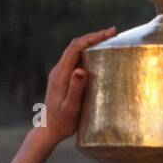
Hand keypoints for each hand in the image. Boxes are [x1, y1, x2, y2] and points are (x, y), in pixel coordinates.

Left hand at [36, 28, 116, 147]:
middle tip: (114, 32)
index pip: (75, 48)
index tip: (109, 33)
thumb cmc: (62, 123)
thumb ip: (76, 89)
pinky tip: (99, 55)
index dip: (92, 38)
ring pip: (75, 51)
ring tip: (109, 40)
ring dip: (91, 43)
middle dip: (94, 36)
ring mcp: (59, 74)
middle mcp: (58, 71)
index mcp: (60, 75)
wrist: (48, 130)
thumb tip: (81, 70)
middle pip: (75, 46)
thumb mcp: (71, 108)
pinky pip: (75, 59)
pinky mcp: (62, 78)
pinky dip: (88, 52)